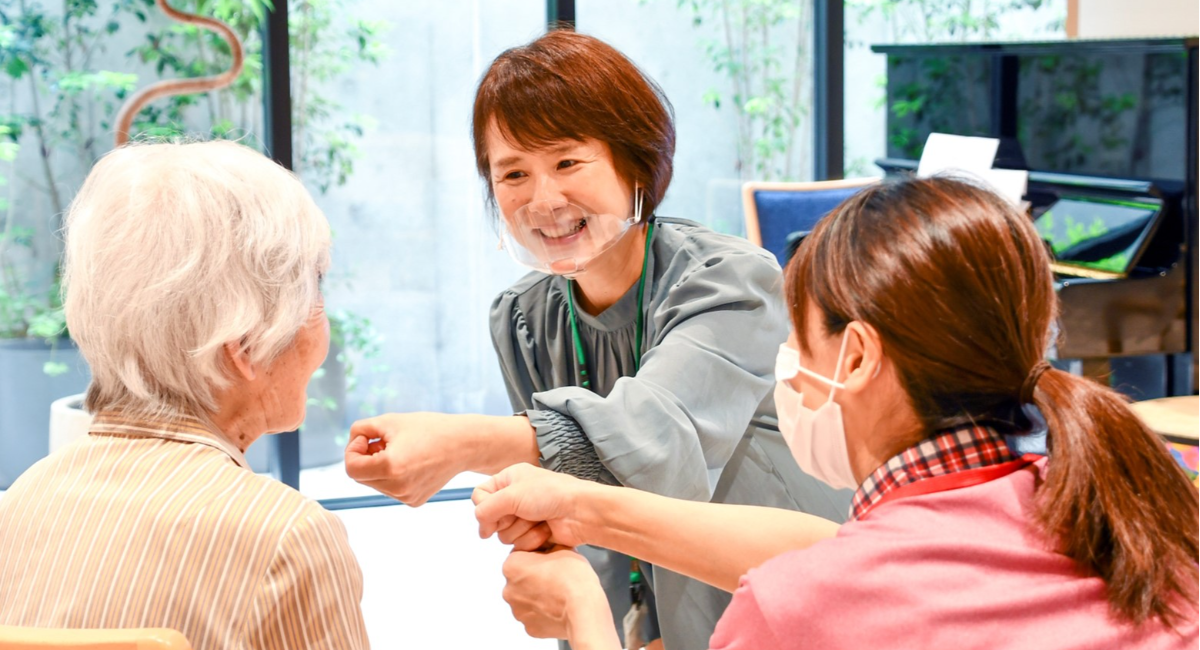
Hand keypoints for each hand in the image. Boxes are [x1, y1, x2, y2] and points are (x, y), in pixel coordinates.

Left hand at [344, 412, 469, 505]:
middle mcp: (398, 488)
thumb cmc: (428, 428)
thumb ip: (360, 430)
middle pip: (361, 477)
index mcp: (391, 468)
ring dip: (377, 467)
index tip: (367, 438)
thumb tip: (352, 445)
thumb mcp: (389, 421)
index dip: (353, 450)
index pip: (351, 468)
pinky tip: (409, 462)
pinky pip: (390, 489)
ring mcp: (407, 497)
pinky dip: (392, 476)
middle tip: (382, 442)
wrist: (463, 444)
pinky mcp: (414, 501)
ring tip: (398, 450)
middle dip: (365, 458)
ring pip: (375, 484)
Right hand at [473, 463, 597, 549]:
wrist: (581, 512)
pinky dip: (531, 539)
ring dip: (521, 530)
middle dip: (507, 521)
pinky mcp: (533, 533)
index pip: (479, 495)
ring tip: (538, 521)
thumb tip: (481, 529)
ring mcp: (524, 516)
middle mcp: (514, 497)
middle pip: (490, 519)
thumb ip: (486, 509)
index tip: (496, 512)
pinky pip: (518, 544)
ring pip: (503, 535)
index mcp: (509, 479)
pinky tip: (545, 530)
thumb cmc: (550, 495)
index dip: (484, 507)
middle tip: (523, 513)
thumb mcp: (512, 495)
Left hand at [502, 546, 617, 648]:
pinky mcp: (530, 628)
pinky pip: (535, 616)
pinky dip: (544, 612)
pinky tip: (559, 607)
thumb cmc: (573, 578)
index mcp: (511, 566)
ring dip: (539, 595)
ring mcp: (518, 611)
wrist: (583, 610)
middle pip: (521, 578)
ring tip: (560, 593)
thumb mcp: (562, 547)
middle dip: (536, 576)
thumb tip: (549, 547)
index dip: (538, 555)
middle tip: (557, 576)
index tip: (551, 559)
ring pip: (527, 598)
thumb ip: (548, 545)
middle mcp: (508, 589)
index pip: (521, 555)